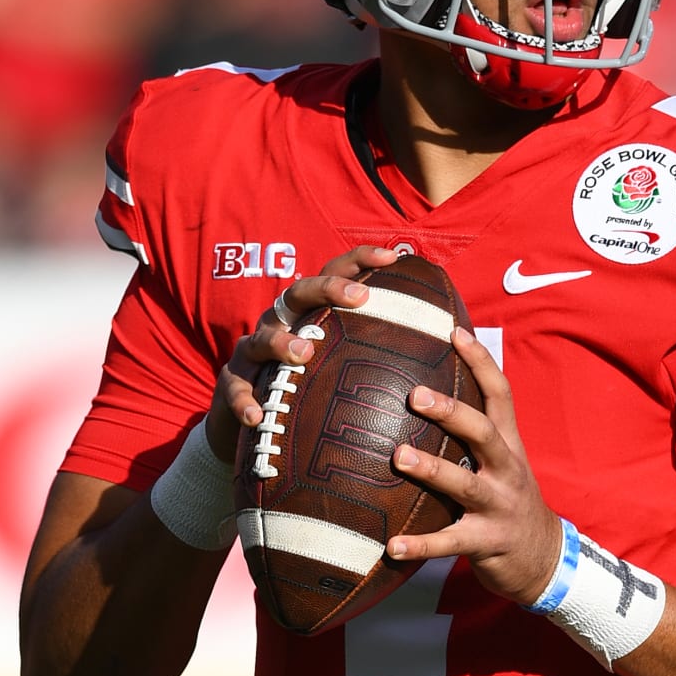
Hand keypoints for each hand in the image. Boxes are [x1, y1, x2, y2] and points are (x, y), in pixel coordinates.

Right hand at [206, 244, 400, 462]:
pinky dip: (245, 400)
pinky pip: (235, 387)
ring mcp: (253, 351)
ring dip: (284, 343)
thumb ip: (377, 349)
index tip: (394, 256)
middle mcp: (281, 323)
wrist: (251, 419)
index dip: (361, 260)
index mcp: (311, 313)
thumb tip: (442, 343)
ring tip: (305, 354)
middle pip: (299, 292)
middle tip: (360, 297)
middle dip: (328, 289)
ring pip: (263, 336)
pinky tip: (258, 415)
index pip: (334, 275)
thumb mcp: (338, 363)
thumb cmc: (309, 386)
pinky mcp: (232, 382)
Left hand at [387, 326, 565, 606]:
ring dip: (432, 470)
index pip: (500, 394)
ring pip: (465, 484)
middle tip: (415, 394)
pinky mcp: (485, 542)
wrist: (544, 558)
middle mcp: (506, 470)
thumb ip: (475, 431)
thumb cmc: (509, 499)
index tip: (454, 332)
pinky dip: (420, 545)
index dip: (480, 362)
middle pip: (483, 433)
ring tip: (400, 456)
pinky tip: (390, 546)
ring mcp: (497, 506)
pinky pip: (449, 542)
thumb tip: (429, 388)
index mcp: (508, 445)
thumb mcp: (503, 460)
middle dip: (452, 412)